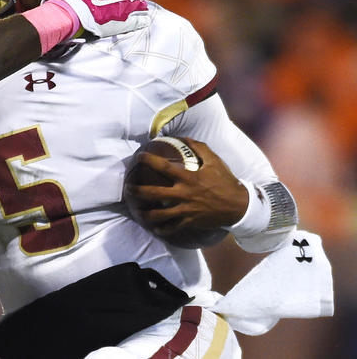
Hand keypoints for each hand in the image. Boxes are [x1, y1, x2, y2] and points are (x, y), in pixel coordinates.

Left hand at [126, 138, 248, 236]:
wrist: (239, 206)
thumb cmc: (226, 181)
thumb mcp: (215, 162)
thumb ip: (200, 148)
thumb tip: (185, 137)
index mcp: (189, 177)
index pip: (163, 167)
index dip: (148, 160)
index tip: (138, 156)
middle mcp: (184, 194)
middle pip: (154, 193)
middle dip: (137, 191)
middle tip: (127, 188)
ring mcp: (186, 210)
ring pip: (159, 215)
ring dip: (145, 214)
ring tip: (136, 212)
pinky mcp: (190, 222)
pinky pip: (171, 228)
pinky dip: (161, 228)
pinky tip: (153, 227)